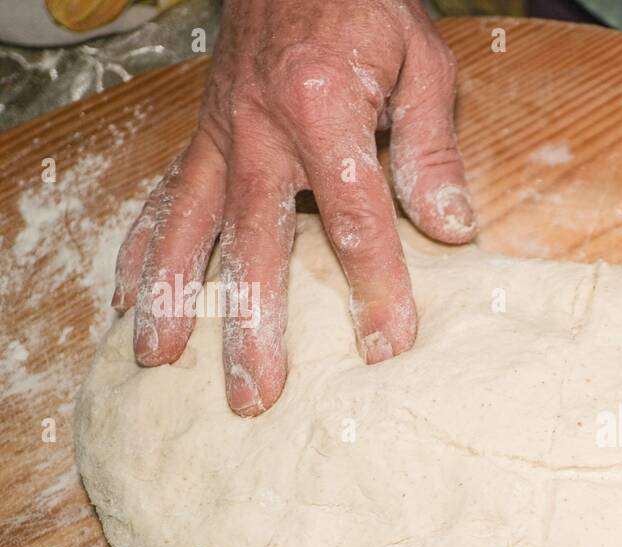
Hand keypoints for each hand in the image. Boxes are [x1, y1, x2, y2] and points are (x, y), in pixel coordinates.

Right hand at [112, 0, 475, 414]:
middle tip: (254, 393)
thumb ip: (433, 147)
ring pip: (192, 229)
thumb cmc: (367, 9)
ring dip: (176, 299)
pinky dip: (144, 250)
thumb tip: (452, 228)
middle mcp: (258, 129)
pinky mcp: (201, 139)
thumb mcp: (422, 61)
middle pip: (257, 242)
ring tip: (161, 363)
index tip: (386, 348)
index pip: (354, 216)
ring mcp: (220, 136)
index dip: (374, 287)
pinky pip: (164, 199)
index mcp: (323, 109)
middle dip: (253, 323)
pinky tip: (129, 298)